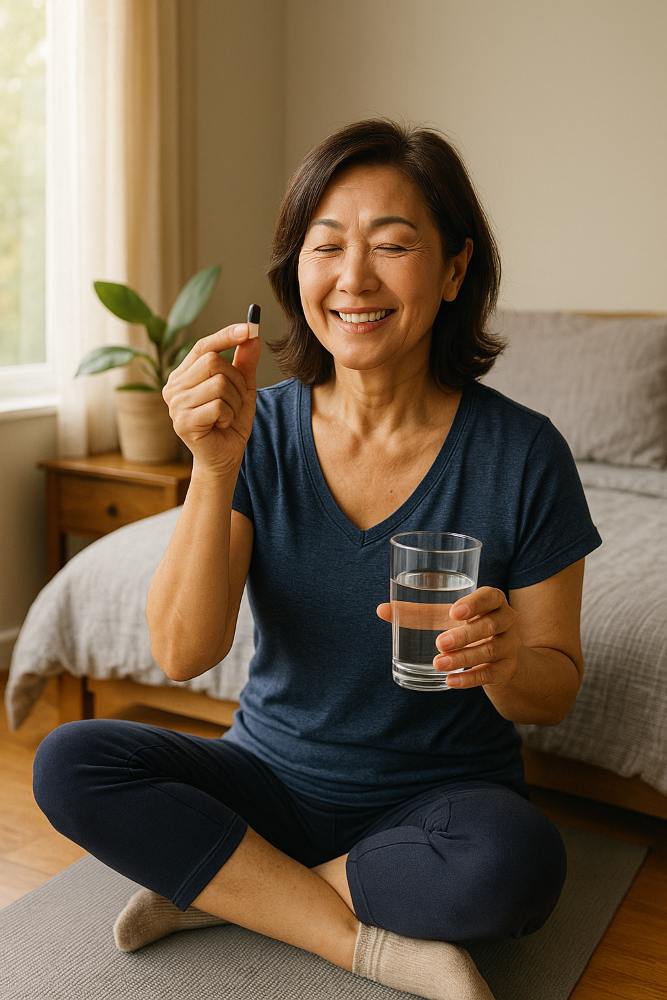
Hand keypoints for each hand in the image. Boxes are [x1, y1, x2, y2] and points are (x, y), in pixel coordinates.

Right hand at [162, 321, 260, 476]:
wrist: (224, 458)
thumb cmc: (230, 422)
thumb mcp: (242, 388)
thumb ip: (244, 362)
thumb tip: (252, 334)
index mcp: (183, 375)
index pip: (202, 346)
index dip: (225, 336)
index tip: (249, 327)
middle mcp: (174, 387)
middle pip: (213, 362)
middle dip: (235, 380)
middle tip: (235, 400)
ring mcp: (175, 405)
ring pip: (219, 384)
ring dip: (234, 401)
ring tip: (227, 415)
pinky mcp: (183, 422)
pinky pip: (218, 406)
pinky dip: (229, 416)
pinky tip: (221, 425)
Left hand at [376, 586, 521, 688]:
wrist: (501, 655)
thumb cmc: (467, 626)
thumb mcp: (445, 616)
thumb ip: (417, 612)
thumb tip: (381, 610)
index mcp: (493, 601)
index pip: (491, 596)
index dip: (475, 603)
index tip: (454, 612)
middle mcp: (506, 620)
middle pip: (489, 626)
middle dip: (464, 635)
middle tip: (439, 643)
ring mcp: (509, 646)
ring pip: (489, 651)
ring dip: (463, 658)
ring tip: (439, 663)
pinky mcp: (506, 669)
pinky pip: (490, 674)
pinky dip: (469, 679)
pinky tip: (450, 681)